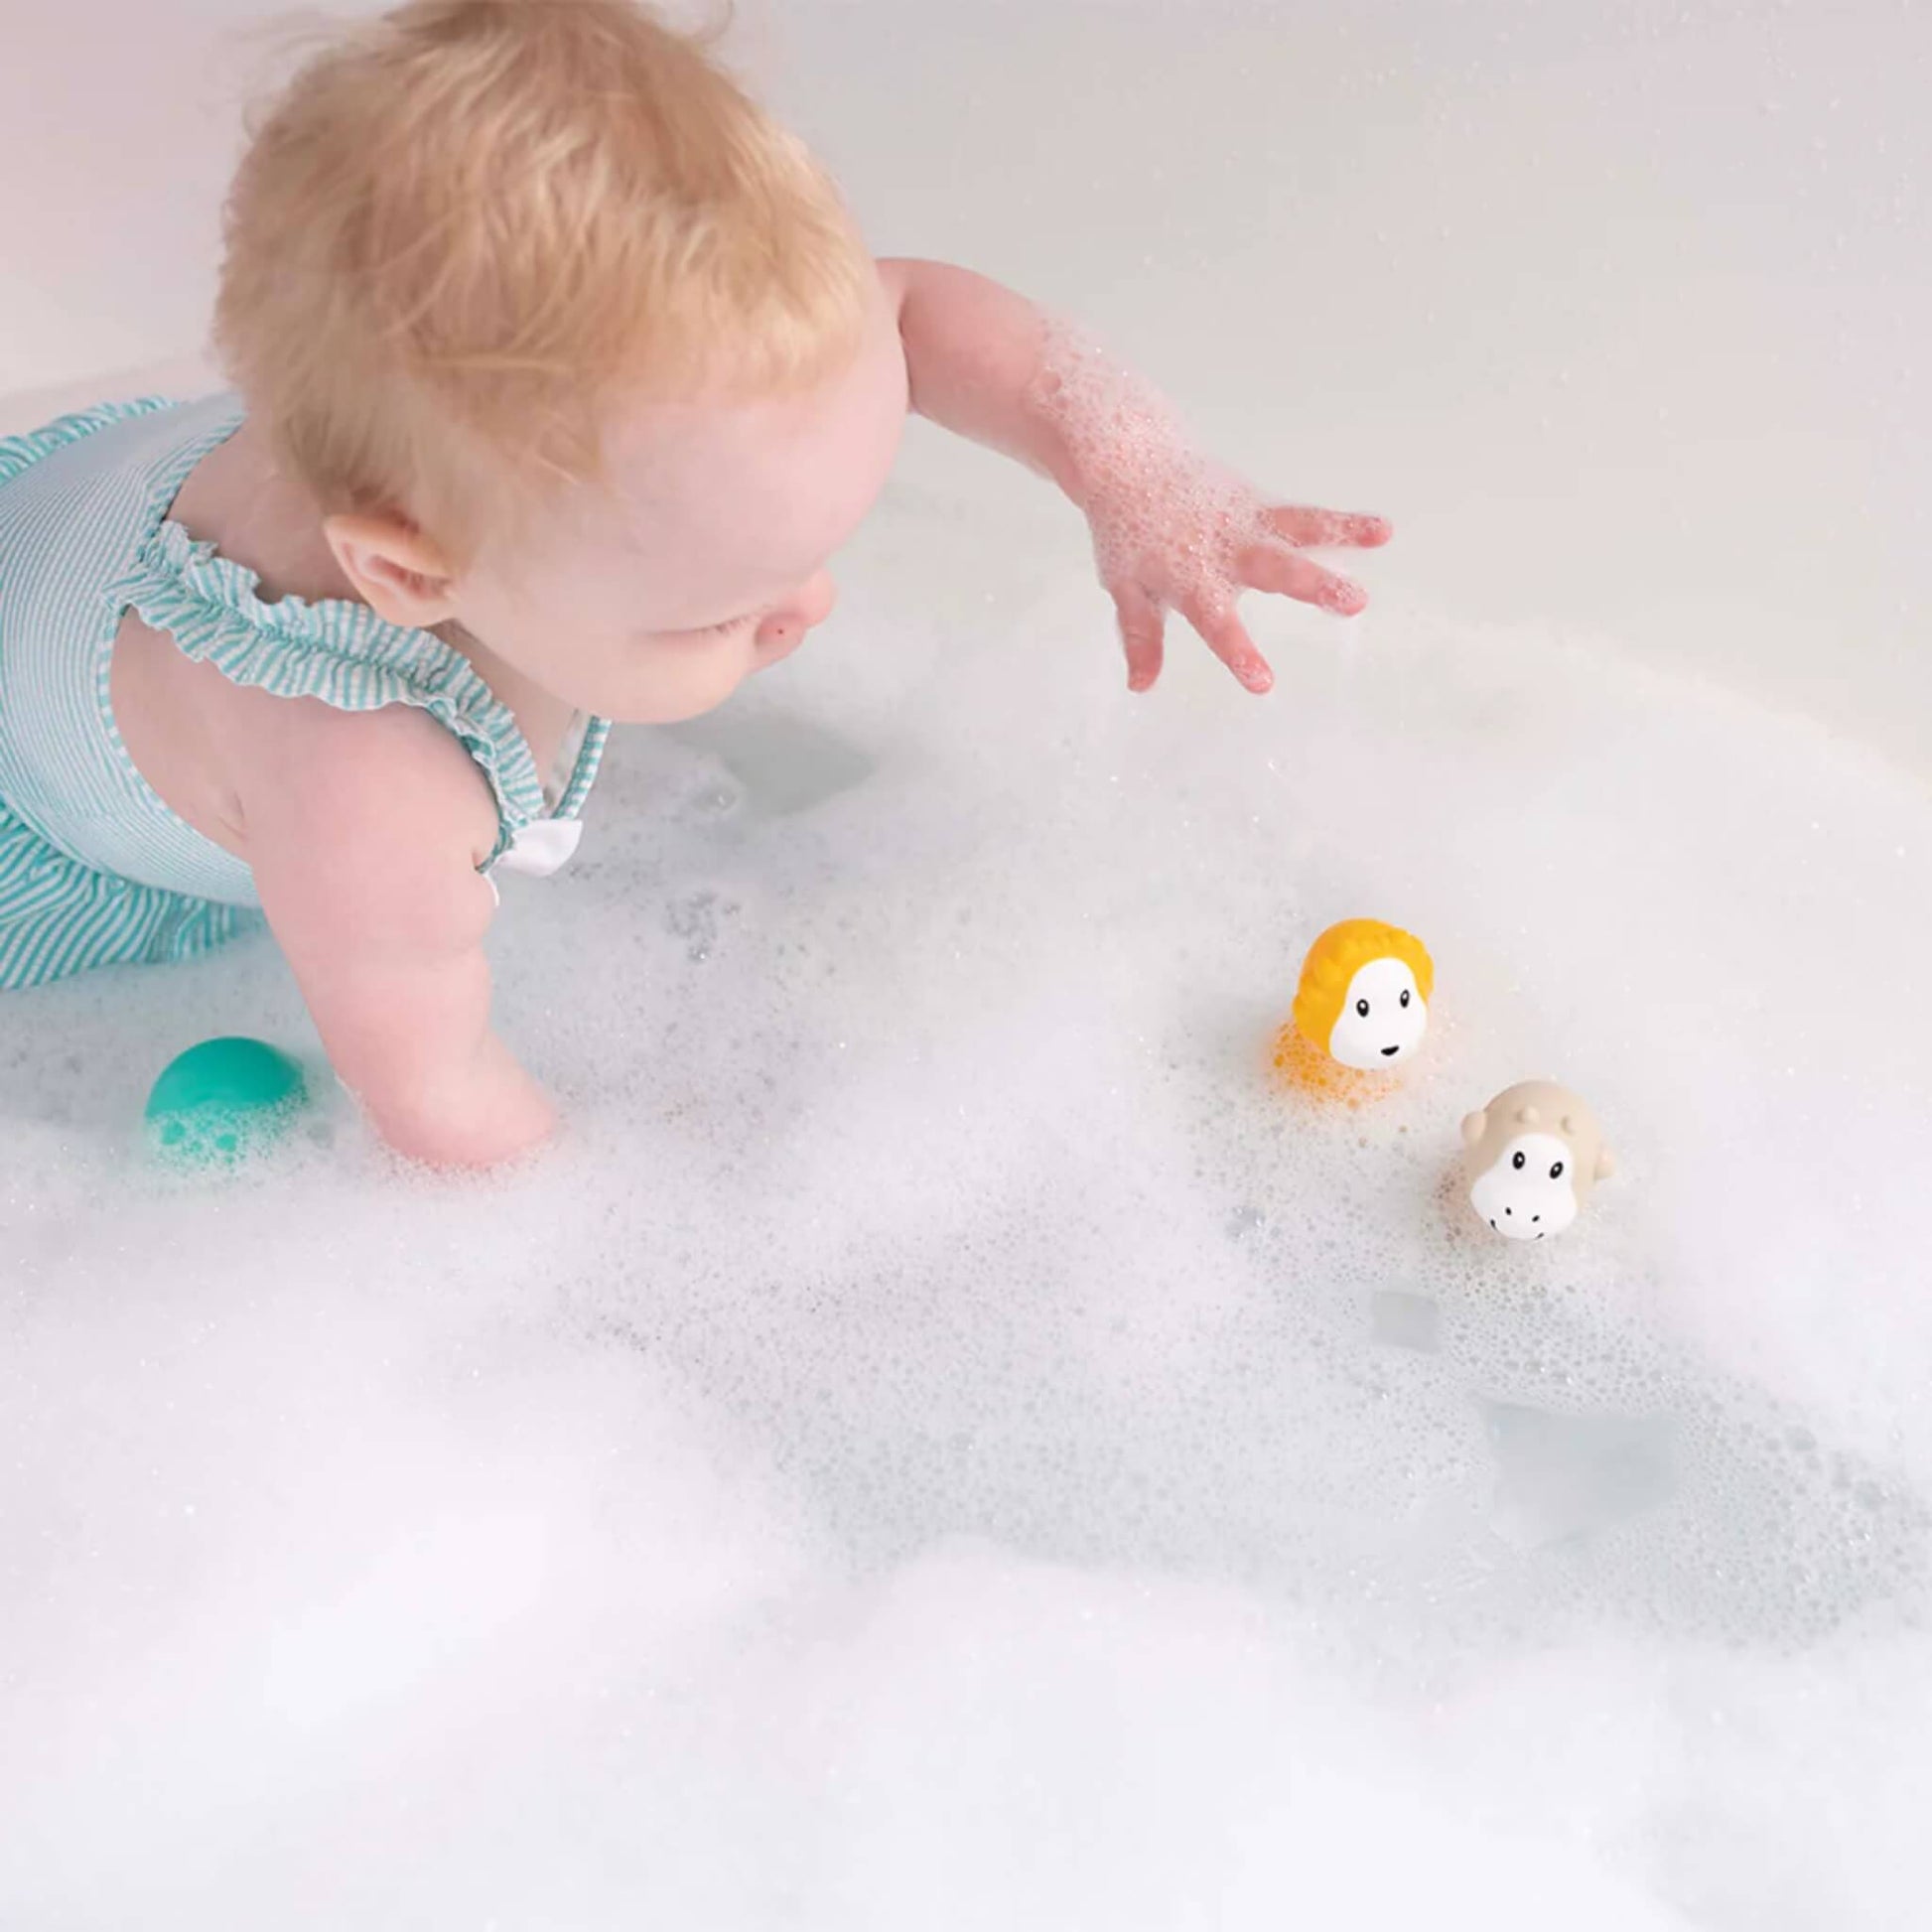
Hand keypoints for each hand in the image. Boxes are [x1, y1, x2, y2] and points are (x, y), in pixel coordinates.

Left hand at [1089, 482, 1390, 695]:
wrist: (1132, 463)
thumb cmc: (1130, 534)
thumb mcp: (1125, 589)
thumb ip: (1140, 635)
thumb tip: (1141, 686)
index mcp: (1191, 580)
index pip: (1217, 624)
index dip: (1240, 653)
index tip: (1265, 684)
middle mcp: (1226, 552)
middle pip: (1274, 570)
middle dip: (1313, 586)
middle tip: (1353, 601)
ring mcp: (1248, 525)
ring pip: (1298, 532)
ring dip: (1341, 536)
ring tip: (1381, 538)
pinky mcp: (1261, 506)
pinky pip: (1305, 516)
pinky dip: (1341, 522)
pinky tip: (1381, 530)